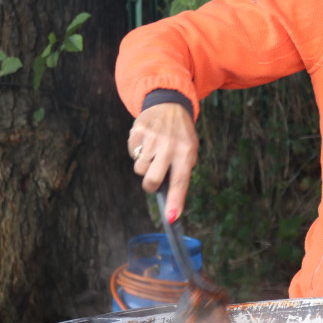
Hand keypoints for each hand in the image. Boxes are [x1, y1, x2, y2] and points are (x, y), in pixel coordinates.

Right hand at [127, 102, 197, 222]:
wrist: (169, 105)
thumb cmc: (181, 135)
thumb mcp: (190, 150)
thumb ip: (181, 171)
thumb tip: (170, 200)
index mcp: (187, 152)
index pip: (181, 181)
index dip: (176, 201)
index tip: (172, 218)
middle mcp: (170, 146)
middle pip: (153, 180)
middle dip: (150, 186)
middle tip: (154, 180)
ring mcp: (152, 138)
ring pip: (139, 170)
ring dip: (144, 167)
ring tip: (153, 153)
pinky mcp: (137, 132)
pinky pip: (132, 155)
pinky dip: (137, 153)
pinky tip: (147, 143)